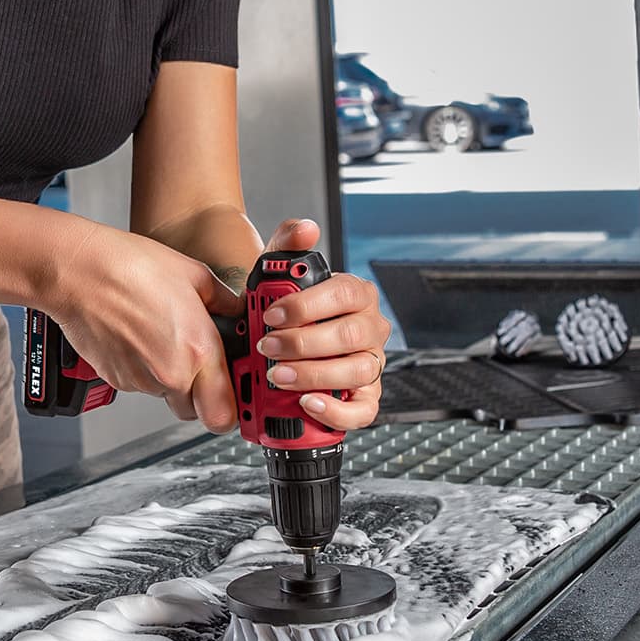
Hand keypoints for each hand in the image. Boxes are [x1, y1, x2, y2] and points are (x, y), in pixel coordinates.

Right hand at [47, 221, 243, 430]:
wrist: (79, 272)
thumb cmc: (131, 267)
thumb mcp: (195, 275)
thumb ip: (225, 302)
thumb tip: (238, 311)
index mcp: (199, 350)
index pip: (225, 415)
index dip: (233, 408)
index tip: (234, 392)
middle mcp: (171, 374)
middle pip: (197, 411)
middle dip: (201, 393)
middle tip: (197, 362)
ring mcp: (141, 381)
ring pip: (167, 396)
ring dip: (170, 378)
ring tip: (159, 336)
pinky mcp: (116, 380)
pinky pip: (141, 385)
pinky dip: (143, 369)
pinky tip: (139, 337)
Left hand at [257, 217, 389, 429]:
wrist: (278, 339)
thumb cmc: (282, 307)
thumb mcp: (278, 272)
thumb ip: (287, 245)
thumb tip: (306, 229)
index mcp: (356, 294)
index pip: (344, 293)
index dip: (308, 306)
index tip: (272, 315)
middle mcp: (370, 328)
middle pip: (350, 335)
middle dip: (304, 343)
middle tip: (268, 347)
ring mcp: (371, 362)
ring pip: (357, 371)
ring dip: (315, 375)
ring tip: (279, 376)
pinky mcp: (366, 395)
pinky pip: (364, 408)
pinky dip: (338, 410)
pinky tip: (310, 403)